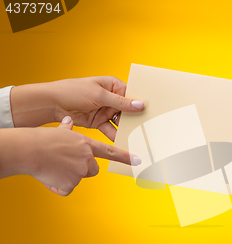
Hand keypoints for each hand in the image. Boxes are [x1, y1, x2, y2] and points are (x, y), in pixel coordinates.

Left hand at [10, 76, 143, 141]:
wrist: (51, 103)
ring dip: (127, 129)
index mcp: (113, 85)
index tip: (153, 112)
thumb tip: (140, 104)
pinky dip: (116, 136)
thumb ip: (121, 102)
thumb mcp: (99, 95)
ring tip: (138, 137)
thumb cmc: (73, 91)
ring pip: (121, 121)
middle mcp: (111, 98)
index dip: (142, 103)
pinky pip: (111, 129)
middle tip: (148, 128)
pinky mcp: (98, 122)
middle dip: (136, 119)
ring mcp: (105, 110)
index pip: (132, 94)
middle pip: (128, 110)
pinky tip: (123, 142)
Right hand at [25, 116, 140, 195]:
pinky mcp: (71, 183)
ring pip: (78, 178)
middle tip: (65, 163)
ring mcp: (80, 171)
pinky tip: (50, 177)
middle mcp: (87, 158)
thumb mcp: (59, 131)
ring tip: (54, 167)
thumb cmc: (42, 140)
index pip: (111, 152)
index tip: (138, 160)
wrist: (29, 150)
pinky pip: (66, 189)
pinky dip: (58, 186)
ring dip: (68, 176)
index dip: (126, 157)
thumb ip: (68, 129)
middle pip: (93, 169)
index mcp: (87, 145)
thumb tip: (69, 122)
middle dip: (82, 168)